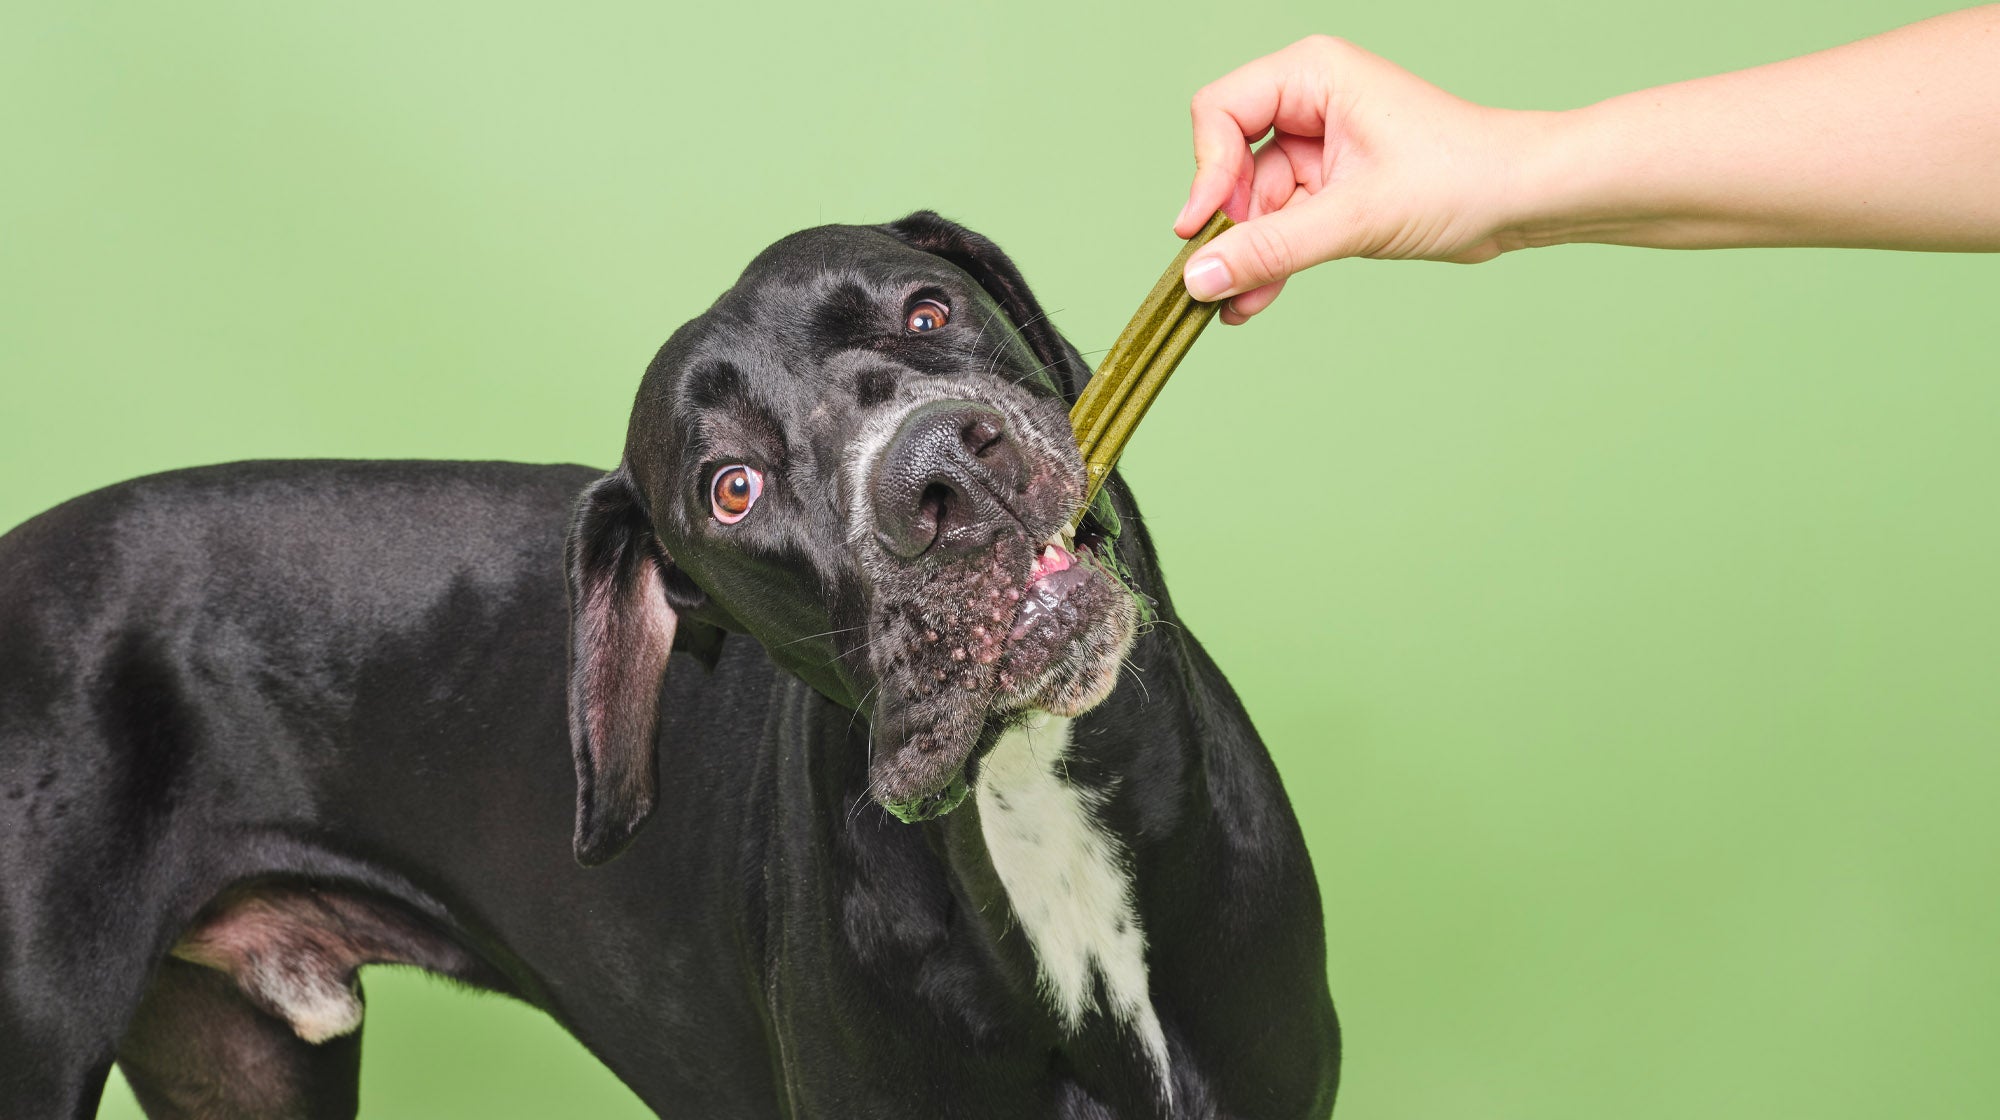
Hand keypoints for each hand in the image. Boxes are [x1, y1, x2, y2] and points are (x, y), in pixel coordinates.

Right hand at [1176, 35, 1538, 322]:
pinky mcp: (1332, 188)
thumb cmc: (1462, 176)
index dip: (1205, 172)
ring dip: (1246, 256)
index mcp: (1312, 75)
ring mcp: (1319, 147)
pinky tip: (1254, 299)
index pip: (1219, 112)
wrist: (1523, 200)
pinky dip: (1268, 261)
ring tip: (1236, 304)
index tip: (1201, 230)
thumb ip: (1273, 247)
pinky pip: (1281, 226)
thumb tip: (1200, 277)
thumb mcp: (1357, 216)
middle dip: (1229, 226)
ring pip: (1254, 205)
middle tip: (1218, 279)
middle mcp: (1309, 103)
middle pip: (1230, 163)